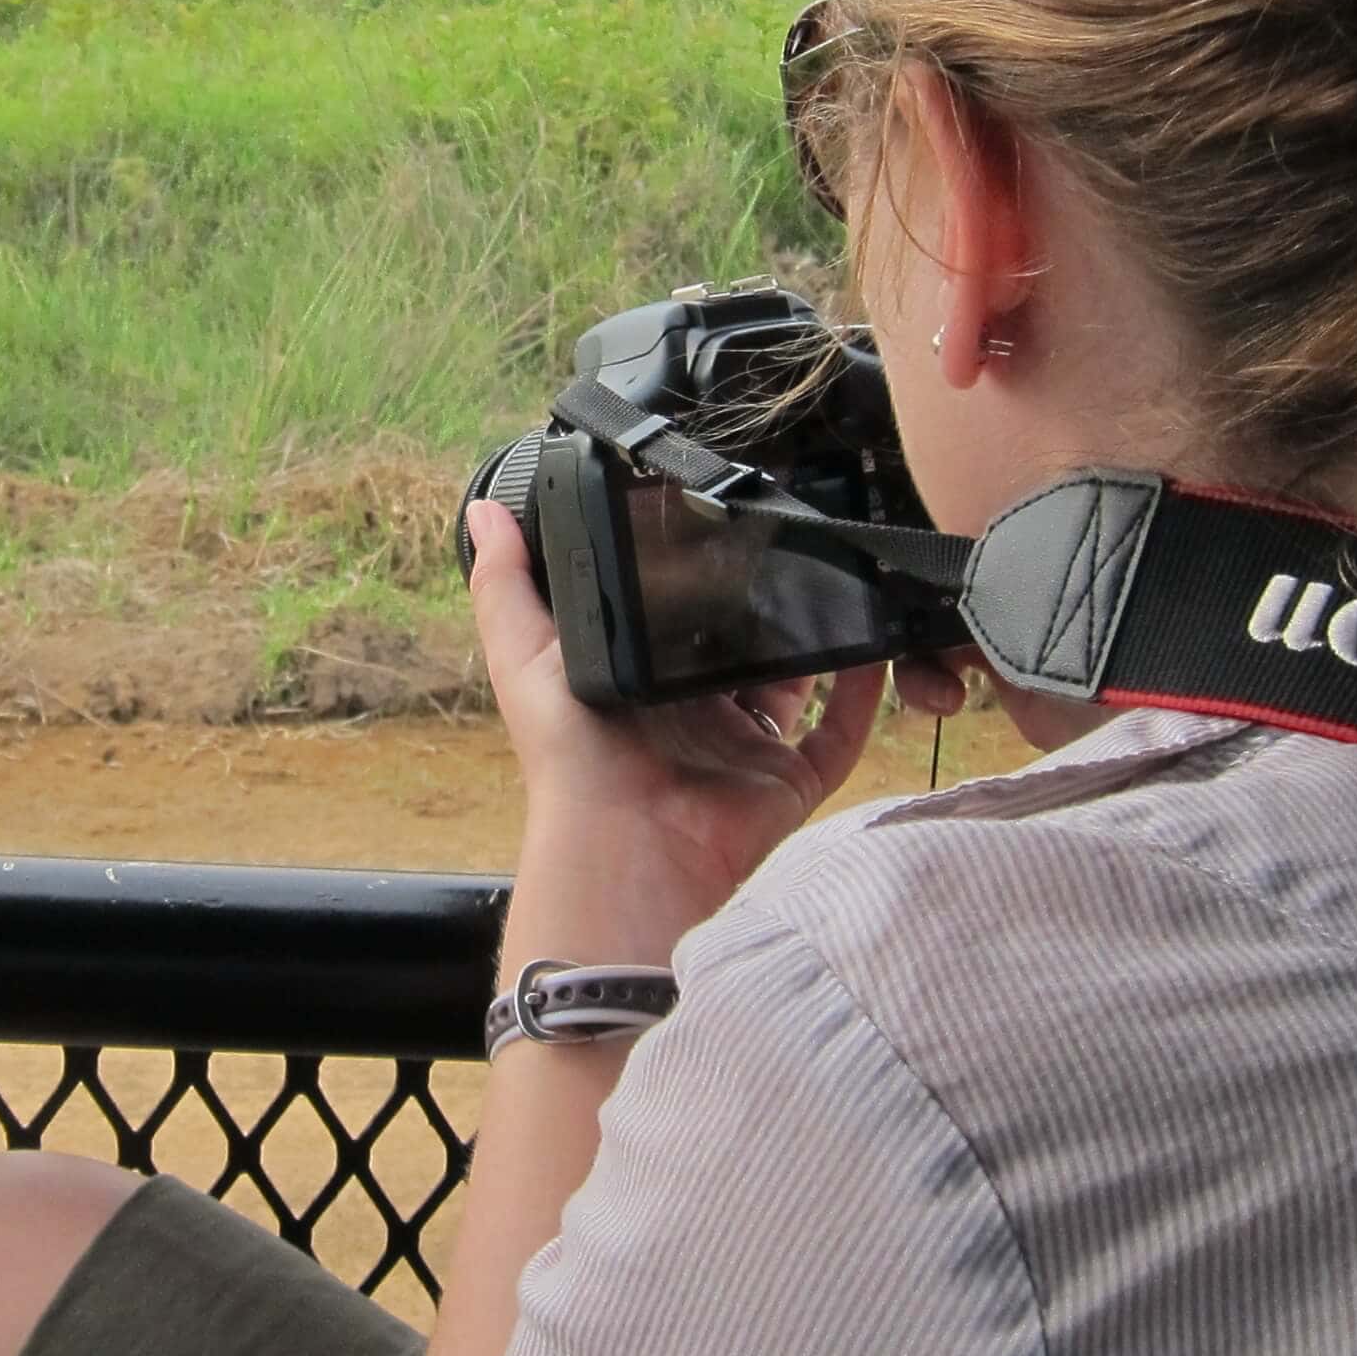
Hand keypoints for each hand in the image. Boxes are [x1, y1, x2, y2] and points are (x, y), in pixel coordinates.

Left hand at [463, 501, 888, 968]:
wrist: (626, 843)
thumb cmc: (570, 758)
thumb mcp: (523, 656)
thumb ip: (507, 584)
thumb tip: (483, 512)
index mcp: (641, 683)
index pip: (680, 621)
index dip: (700, 581)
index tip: (722, 529)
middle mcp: (699, 715)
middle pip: (745, 647)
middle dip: (767, 604)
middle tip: (789, 547)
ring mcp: (750, 750)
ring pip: (800, 684)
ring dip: (819, 636)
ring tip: (839, 579)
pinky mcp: (790, 781)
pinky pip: (840, 734)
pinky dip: (862, 692)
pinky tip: (873, 645)